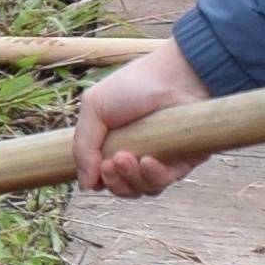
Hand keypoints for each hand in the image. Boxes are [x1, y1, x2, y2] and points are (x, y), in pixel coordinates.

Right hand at [72, 39, 211, 194]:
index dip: (99, 180)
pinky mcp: (182, 161)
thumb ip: (83, 146)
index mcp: (113, 143)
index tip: (98, 167)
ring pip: (143, 190)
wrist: (175, 75)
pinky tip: (148, 162)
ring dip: (131, 180)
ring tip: (126, 158)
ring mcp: (160, 160)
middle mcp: (136, 154)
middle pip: (122, 188)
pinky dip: (153, 177)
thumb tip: (84, 186)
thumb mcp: (94, 107)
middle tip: (111, 163)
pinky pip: (165, 182)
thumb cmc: (134, 85)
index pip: (103, 177)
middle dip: (114, 182)